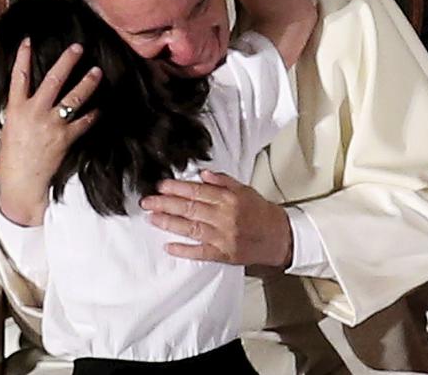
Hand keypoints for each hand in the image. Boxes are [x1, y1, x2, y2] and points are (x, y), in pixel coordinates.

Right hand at [0, 40, 99, 225]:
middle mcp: (34, 112)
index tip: (28, 41)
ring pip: (74, 98)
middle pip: (53, 80)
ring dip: (88, 83)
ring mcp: (51, 124)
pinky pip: (84, 121)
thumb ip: (7, 113)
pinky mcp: (65, 138)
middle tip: (78, 48)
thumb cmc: (9, 160)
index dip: (23, 57)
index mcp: (15, 109)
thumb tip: (7, 100)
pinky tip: (101, 108)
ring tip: (97, 72)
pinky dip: (93, 114)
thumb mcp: (3, 132)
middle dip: (67, 62)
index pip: (19, 76)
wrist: (21, 184)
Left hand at [141, 170, 292, 267]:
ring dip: (169, 223)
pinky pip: (201, 253)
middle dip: (165, 204)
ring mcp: (224, 237)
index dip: (177, 188)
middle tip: (147, 201)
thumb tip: (202, 173)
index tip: (161, 186)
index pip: (197, 191)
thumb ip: (223, 181)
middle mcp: (225, 217)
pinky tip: (169, 246)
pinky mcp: (224, 254)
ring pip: (192, 229)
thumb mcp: (244, 190)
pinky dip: (184, 249)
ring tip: (152, 218)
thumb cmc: (261, 212)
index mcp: (229, 199)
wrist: (280, 237)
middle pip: (190, 209)